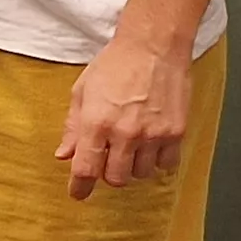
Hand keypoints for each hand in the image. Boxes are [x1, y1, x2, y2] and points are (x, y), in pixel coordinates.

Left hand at [58, 37, 193, 198]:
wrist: (153, 47)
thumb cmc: (115, 65)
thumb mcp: (82, 92)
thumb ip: (72, 127)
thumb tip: (64, 155)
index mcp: (97, 122)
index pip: (86, 169)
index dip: (80, 187)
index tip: (78, 194)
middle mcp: (126, 133)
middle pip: (116, 178)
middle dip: (108, 173)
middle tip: (108, 158)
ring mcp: (154, 134)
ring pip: (141, 174)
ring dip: (133, 166)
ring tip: (131, 145)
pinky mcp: (177, 132)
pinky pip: (166, 164)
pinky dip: (157, 161)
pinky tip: (151, 145)